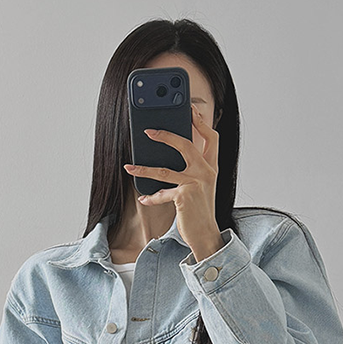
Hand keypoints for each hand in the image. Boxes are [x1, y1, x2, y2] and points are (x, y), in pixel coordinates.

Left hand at [123, 103, 223, 259]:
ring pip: (164, 170)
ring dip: (143, 168)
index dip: (201, 122)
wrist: (205, 233)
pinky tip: (143, 198)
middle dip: (165, 136)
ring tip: (130, 166)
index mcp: (212, 166)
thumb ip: (193, 167)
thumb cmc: (200, 209)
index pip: (211, 137)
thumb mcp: (201, 185)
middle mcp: (206, 172)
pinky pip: (162, 193)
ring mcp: (196, 184)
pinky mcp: (185, 197)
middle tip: (148, 131)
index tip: (191, 110)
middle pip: (186, 145)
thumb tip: (171, 151)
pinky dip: (151, 197)